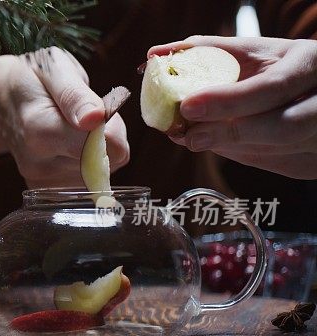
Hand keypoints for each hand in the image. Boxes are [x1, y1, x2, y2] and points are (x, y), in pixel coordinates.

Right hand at [0, 48, 128, 187]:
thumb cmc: (31, 77)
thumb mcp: (54, 68)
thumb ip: (76, 95)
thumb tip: (96, 119)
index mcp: (42, 131)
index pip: (111, 149)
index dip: (113, 127)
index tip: (96, 108)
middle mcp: (38, 163)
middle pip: (106, 163)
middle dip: (104, 137)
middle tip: (82, 114)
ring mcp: (39, 180)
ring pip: (98, 172)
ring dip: (95, 149)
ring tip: (72, 126)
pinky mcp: (42, 188)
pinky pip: (84, 181)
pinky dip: (84, 162)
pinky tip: (66, 143)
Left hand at [149, 36, 316, 179]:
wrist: (316, 86)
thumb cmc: (278, 64)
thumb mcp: (252, 51)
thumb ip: (207, 52)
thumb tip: (153, 55)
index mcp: (309, 63)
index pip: (272, 88)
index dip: (228, 101)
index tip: (187, 106)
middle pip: (283, 127)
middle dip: (230, 134)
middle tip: (190, 137)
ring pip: (279, 152)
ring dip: (234, 148)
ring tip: (199, 138)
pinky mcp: (316, 159)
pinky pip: (279, 164)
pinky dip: (245, 155)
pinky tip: (224, 145)